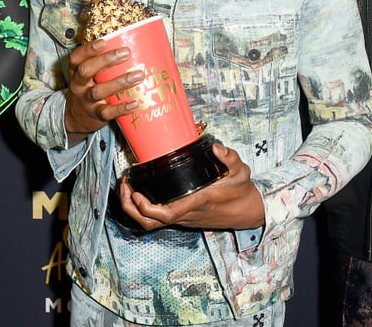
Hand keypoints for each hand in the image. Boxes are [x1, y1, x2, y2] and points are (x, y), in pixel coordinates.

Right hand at [64, 39, 143, 142]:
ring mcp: (87, 101)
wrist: (77, 118)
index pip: (76, 58)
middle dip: (105, 60)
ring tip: (138, 75)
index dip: (88, 49)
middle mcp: (79, 85)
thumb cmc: (88, 88)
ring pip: (99, 91)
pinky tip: (135, 102)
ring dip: (119, 83)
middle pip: (86, 71)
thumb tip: (130, 43)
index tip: (104, 41)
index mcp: (75, 72)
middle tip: (126, 52)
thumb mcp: (87, 75)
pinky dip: (121, 108)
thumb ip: (101, 62)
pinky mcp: (96, 115)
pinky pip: (108, 112)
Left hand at [118, 144, 264, 230]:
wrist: (248, 212)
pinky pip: (157, 218)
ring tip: (126, 188)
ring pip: (152, 223)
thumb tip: (217, 148)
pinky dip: (143, 207)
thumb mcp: (240, 172)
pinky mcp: (183, 217)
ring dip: (134, 209)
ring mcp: (183, 218)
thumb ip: (229, 158)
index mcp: (196, 203)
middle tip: (123, 186)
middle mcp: (186, 214)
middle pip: (150, 223)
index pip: (166, 214)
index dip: (146, 208)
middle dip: (130, 208)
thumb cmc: (241, 192)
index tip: (136, 193)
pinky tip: (140, 191)